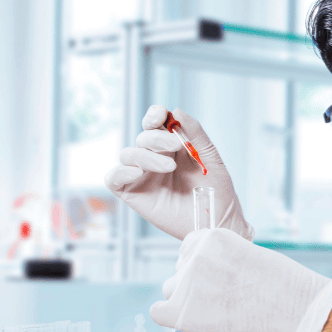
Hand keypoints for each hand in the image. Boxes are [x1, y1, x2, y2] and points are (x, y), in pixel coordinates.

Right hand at [104, 106, 253, 240]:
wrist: (217, 220)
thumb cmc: (217, 191)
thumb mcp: (210, 157)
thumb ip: (195, 133)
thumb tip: (177, 111)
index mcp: (171, 147)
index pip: (154, 123)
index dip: (153, 115)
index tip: (161, 117)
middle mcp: (154, 159)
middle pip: (142, 138)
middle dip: (157, 138)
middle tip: (177, 146)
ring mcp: (143, 177)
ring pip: (127, 155)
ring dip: (145, 156)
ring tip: (169, 168)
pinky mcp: (134, 194)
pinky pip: (114, 178)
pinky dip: (120, 172)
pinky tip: (137, 173)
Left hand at [150, 229, 331, 331]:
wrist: (299, 313)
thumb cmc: (286, 289)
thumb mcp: (252, 257)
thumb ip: (225, 261)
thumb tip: (208, 277)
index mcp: (213, 238)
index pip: (189, 250)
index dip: (202, 268)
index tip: (217, 281)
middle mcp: (195, 255)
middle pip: (180, 271)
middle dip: (195, 286)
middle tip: (222, 302)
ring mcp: (187, 282)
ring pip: (171, 291)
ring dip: (186, 303)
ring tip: (217, 314)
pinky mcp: (182, 311)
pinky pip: (159, 312)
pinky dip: (171, 317)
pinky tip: (193, 322)